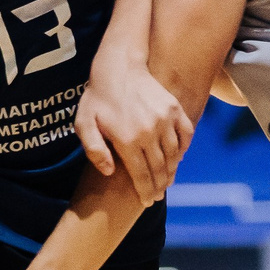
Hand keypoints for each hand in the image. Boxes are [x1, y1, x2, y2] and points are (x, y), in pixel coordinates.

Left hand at [75, 65, 191, 201]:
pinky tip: (177, 157)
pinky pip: (185, 135)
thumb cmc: (97, 98)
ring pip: (174, 154)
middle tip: (157, 197)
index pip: (141, 176)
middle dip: (159, 186)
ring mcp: (165, 119)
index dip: (146, 192)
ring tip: (167, 180)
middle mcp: (149, 131)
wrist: (118, 67)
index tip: (147, 202)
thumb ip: (93, 150)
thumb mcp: (83, 123)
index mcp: (127, 140)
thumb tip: (109, 172)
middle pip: (159, 169)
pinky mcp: (174, 108)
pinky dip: (183, 149)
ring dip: (171, 171)